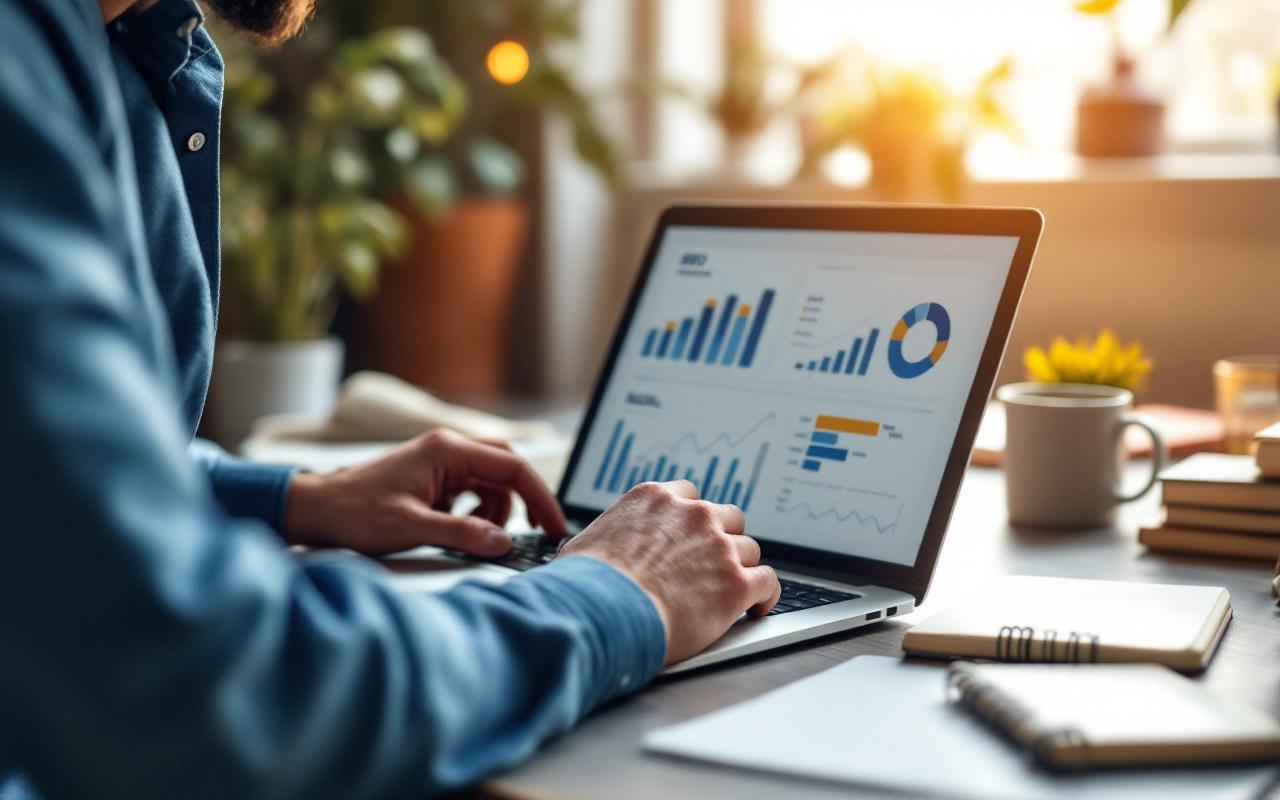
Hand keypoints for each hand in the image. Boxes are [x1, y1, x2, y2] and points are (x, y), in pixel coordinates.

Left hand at [284, 429, 566, 555]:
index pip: (512, 467)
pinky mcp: (432, 477)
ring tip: (481, 536)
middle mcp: (447, 448)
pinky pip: (471, 489)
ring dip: (497, 509)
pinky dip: (477, 511)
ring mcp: (440, 461)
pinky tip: (461, 529)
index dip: (540, 498)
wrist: (315, 510)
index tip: (554, 526)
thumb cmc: (354, 513)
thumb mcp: (411, 528)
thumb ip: (461, 534)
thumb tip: (503, 543)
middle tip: (540, 531)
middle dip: (526, 500)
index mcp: (447, 450)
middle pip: (506, 468)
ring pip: (490, 481)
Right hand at [559, 480, 779, 664]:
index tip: (693, 534)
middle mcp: (693, 515)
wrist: (605, 611)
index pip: (691, 496)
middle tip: (715, 562)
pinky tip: (759, 605)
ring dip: (742, 567)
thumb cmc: (587, 584)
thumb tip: (575, 552)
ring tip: (735, 588)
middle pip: (728, 517)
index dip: (694, 519)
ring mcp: (719, 547)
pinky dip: (766, 594)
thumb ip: (598, 540)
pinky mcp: (736, 583)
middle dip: (723, 538)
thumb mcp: (583, 546)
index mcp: (657, 498)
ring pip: (749, 549)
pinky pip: (768, 581)